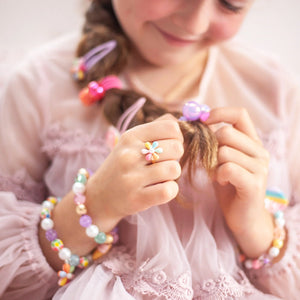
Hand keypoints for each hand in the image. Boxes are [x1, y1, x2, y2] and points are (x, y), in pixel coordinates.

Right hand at [86, 114, 183, 230]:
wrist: (99, 197)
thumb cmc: (121, 167)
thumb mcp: (131, 142)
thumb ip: (156, 128)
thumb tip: (181, 121)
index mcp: (130, 137)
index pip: (171, 127)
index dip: (177, 137)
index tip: (169, 146)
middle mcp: (129, 155)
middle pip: (176, 148)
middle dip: (175, 157)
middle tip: (162, 163)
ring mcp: (132, 178)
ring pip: (174, 169)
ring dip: (171, 175)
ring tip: (158, 177)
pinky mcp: (137, 199)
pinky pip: (169, 190)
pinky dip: (169, 191)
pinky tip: (158, 189)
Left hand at [205, 107, 273, 256]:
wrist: (243, 216)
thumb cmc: (229, 185)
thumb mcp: (221, 159)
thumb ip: (214, 142)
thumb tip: (195, 122)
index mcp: (252, 141)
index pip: (239, 114)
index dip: (218, 113)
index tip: (201, 120)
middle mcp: (260, 151)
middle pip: (227, 132)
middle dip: (210, 145)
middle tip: (209, 160)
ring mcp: (260, 167)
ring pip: (225, 151)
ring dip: (214, 164)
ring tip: (217, 175)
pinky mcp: (254, 183)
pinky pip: (228, 168)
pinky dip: (219, 175)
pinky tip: (222, 182)